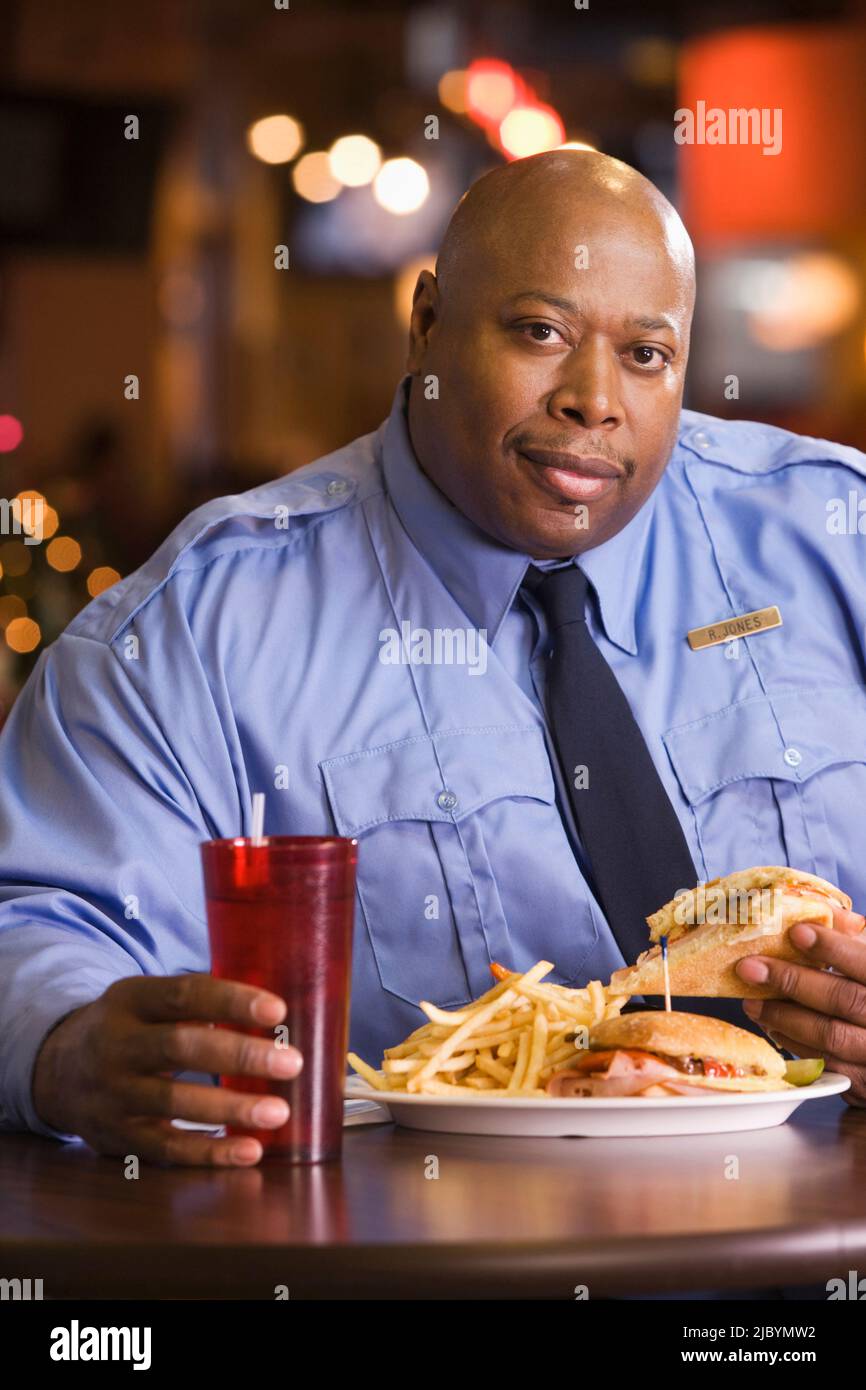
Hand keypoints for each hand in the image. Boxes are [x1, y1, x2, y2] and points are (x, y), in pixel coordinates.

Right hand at [32, 974, 302, 1164]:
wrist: (58, 1072)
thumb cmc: (130, 1029)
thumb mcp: (147, 1000)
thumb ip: (198, 1001)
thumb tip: (274, 1007)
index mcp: (130, 999)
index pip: (184, 994)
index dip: (231, 1000)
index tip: (278, 1011)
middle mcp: (115, 1044)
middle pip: (179, 1047)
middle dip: (239, 1056)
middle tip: (291, 1063)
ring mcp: (113, 1094)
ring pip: (173, 1102)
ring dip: (231, 1109)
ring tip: (278, 1112)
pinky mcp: (117, 1136)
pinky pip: (167, 1148)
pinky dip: (210, 1152)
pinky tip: (249, 1150)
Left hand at [736, 906, 865, 1105]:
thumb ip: (857, 938)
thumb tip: (823, 909)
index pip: (865, 963)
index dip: (833, 948)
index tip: (796, 932)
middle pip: (842, 999)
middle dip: (792, 981)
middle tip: (749, 968)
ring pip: (829, 1034)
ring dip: (783, 1016)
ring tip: (750, 1001)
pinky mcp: (862, 1080)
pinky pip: (824, 1062)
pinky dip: (792, 1042)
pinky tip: (770, 1025)